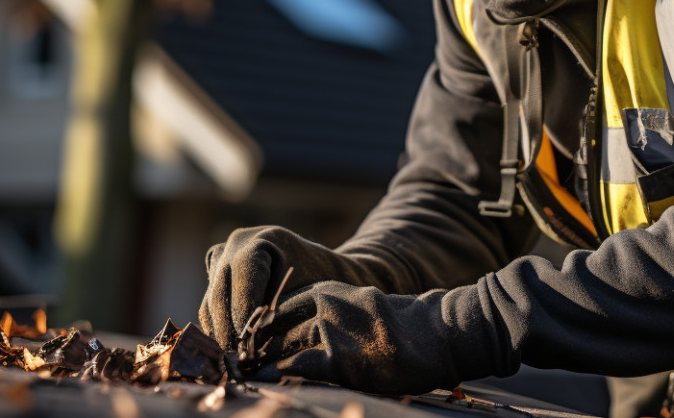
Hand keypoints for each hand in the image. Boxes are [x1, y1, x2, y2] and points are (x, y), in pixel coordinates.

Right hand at [199, 226, 405, 353]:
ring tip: (236, 360)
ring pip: (210, 303)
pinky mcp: (215, 273)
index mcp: (262, 240)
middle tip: (239, 362)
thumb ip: (278, 313)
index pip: (243, 282)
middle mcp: (236, 243)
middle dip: (229, 332)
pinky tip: (233, 349)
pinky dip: (219, 328)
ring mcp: (222, 256)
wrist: (322, 269)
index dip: (243, 318)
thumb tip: (253, 341)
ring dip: (221, 334)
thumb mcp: (306, 294)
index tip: (249, 348)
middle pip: (220, 294)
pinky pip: (209, 305)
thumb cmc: (323, 281)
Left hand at [251, 281, 499, 395]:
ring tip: (248, 374)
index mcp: (327, 291)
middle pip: (274, 328)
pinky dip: (280, 375)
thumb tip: (295, 332)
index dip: (258, 328)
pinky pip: (298, 368)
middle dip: (254, 347)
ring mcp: (332, 333)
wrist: (434, 334)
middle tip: (239, 363)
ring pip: (281, 348)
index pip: (277, 308)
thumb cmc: (398, 323)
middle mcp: (325, 306)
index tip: (247, 344)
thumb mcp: (358, 304)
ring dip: (262, 363)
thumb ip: (327, 313)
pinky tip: (268, 382)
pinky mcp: (341, 360)